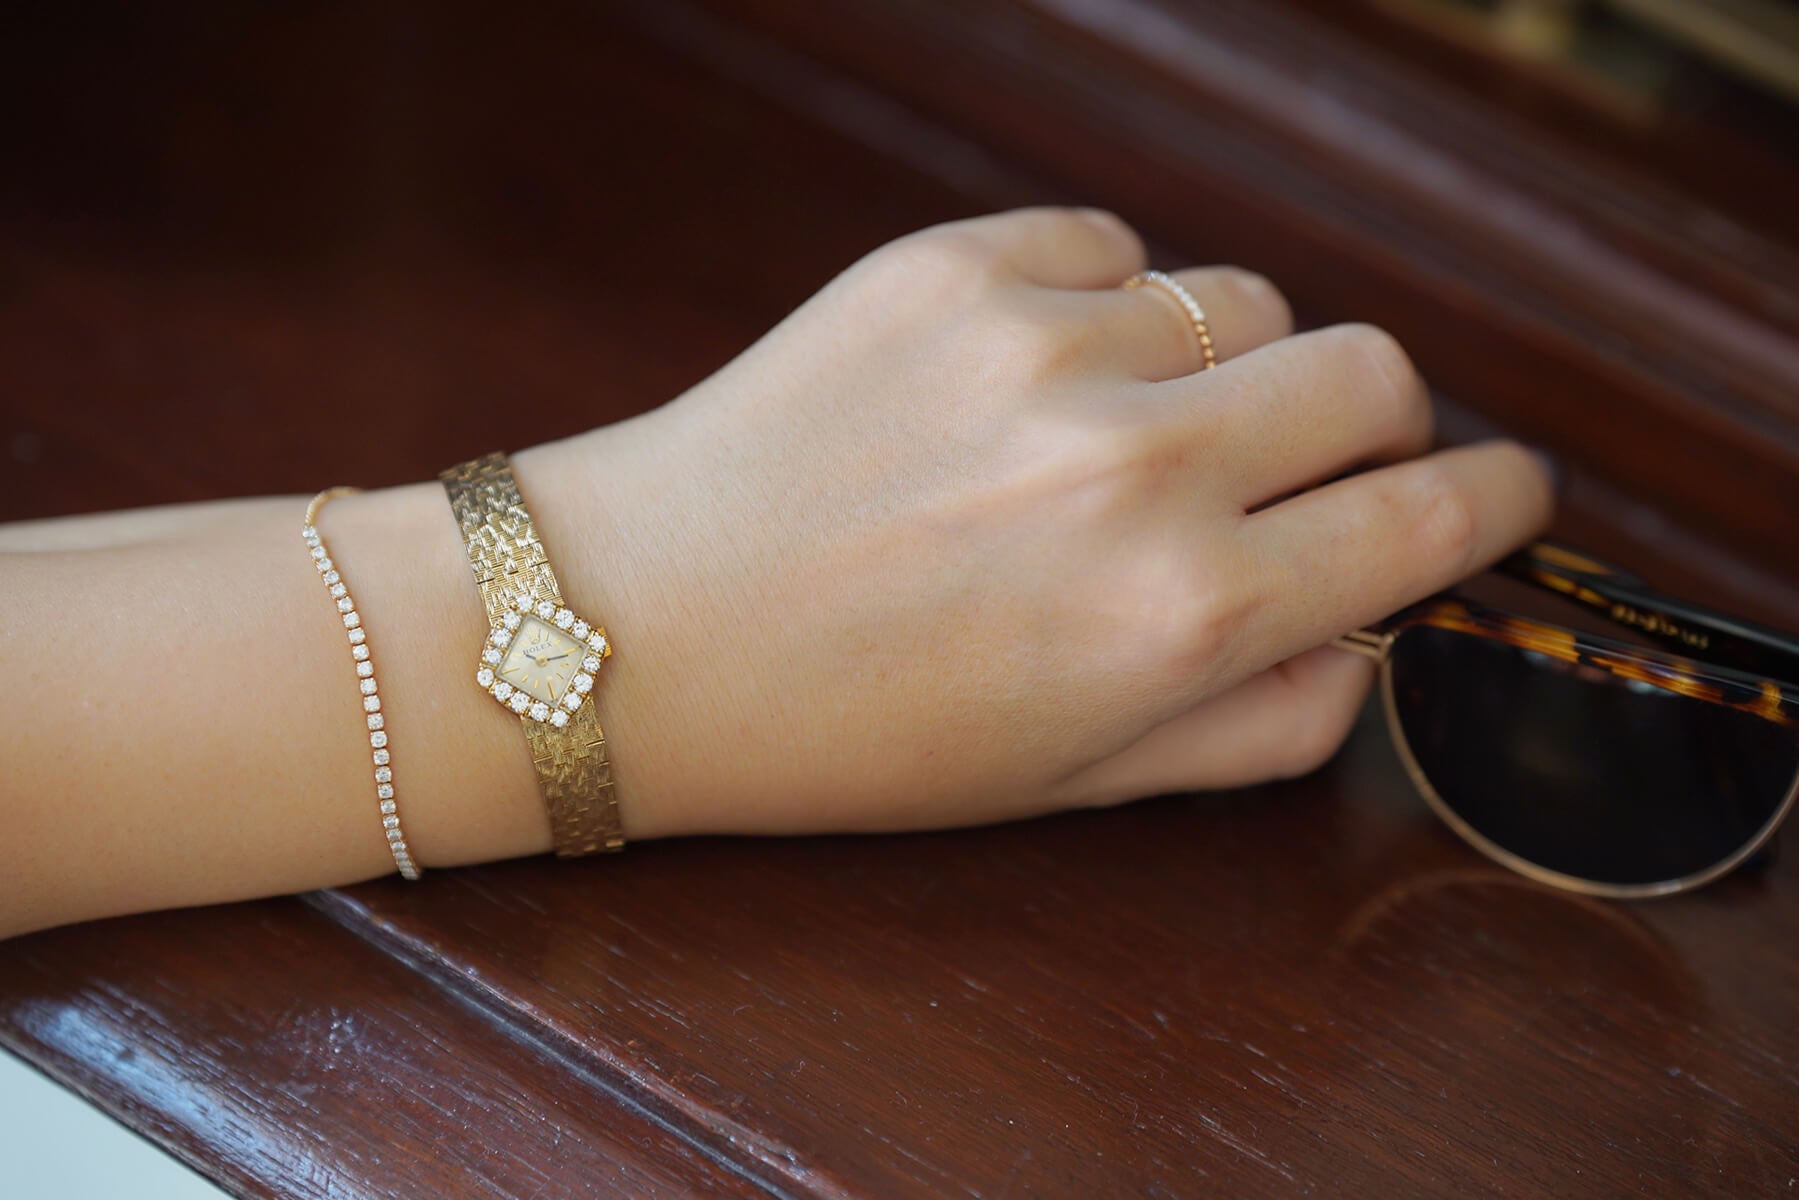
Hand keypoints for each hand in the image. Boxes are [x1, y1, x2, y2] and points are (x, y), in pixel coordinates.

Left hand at [521, 208, 1552, 838]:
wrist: (636, 630)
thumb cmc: (852, 731)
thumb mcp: (1075, 783)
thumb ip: (1263, 718)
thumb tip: (1370, 629)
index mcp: (1181, 615)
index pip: (1427, 516)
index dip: (1495, 500)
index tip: (1503, 491)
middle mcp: (1136, 466)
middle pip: (1373, 371)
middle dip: (1373, 426)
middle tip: (1307, 468)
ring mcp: (1042, 344)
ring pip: (1243, 299)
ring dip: (1224, 368)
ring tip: (1122, 435)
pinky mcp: (952, 264)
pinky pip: (1111, 248)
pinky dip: (1109, 307)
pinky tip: (1030, 380)